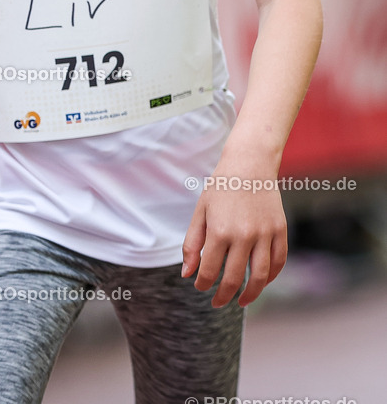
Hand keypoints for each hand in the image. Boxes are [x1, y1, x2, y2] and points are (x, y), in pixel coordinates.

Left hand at [181, 172, 287, 307]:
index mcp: (220, 231)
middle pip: (234, 279)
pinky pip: (278, 262)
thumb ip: (192, 244)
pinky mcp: (280, 230)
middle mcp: (244, 235)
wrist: (249, 164)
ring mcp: (265, 234)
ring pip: (260, 276)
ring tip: (241, 302)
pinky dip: (270, 277)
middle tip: (217, 302)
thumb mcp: (201, 212)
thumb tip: (187, 274)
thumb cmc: (221, 188)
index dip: (203, 284)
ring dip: (250, 294)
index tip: (200, 287)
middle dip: (223, 295)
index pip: (210, 271)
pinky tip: (260, 282)